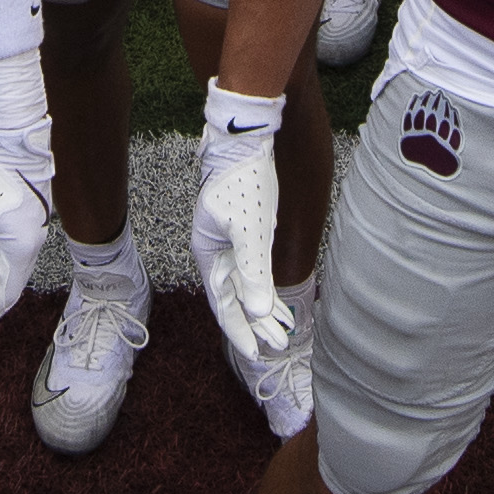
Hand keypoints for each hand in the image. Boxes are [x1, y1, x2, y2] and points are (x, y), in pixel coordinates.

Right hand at [190, 93, 295, 369]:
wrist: (245, 140)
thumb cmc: (244, 181)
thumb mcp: (251, 229)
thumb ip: (253, 271)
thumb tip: (259, 311)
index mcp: (209, 254)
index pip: (224, 304)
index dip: (241, 330)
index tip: (257, 353)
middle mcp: (216, 252)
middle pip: (235, 298)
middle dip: (256, 325)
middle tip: (278, 347)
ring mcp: (230, 242)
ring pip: (246, 285)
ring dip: (264, 309)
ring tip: (283, 330)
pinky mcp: (245, 232)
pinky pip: (254, 270)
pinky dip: (267, 288)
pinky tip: (279, 300)